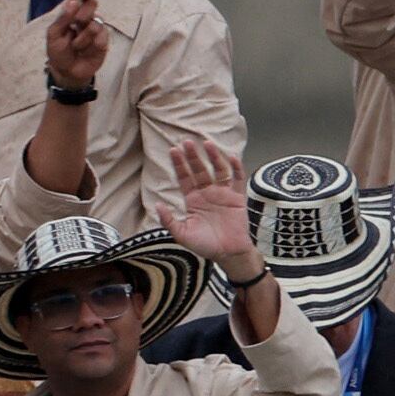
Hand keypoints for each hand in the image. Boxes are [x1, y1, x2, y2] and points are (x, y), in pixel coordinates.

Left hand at [43, 0, 108, 89]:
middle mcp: (85, 18)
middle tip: (77, 22)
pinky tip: (86, 51)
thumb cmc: (58, 53)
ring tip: (76, 46)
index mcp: (72, 14)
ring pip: (96, 22)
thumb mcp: (53, 36)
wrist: (67, 73)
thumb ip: (62, 19)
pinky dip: (91, 44)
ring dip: (83, 36)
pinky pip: (101, 36)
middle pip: (92, 4)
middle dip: (84, 12)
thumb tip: (73, 2)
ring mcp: (95, 28)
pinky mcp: (104, 40)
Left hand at [160, 139, 258, 275]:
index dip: (179, 164)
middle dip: (193, 156)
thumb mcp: (182, 234)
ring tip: (207, 143)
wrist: (228, 253)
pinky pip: (237, 179)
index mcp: (193, 200)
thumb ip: (169, 220)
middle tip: (187, 141)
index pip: (185, 178)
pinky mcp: (237, 197)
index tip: (173, 150)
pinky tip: (231, 157)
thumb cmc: (204, 245)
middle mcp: (207, 193)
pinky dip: (236, 168)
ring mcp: (223, 193)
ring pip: (218, 170)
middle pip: (200, 169)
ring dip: (213, 157)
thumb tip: (157, 204)